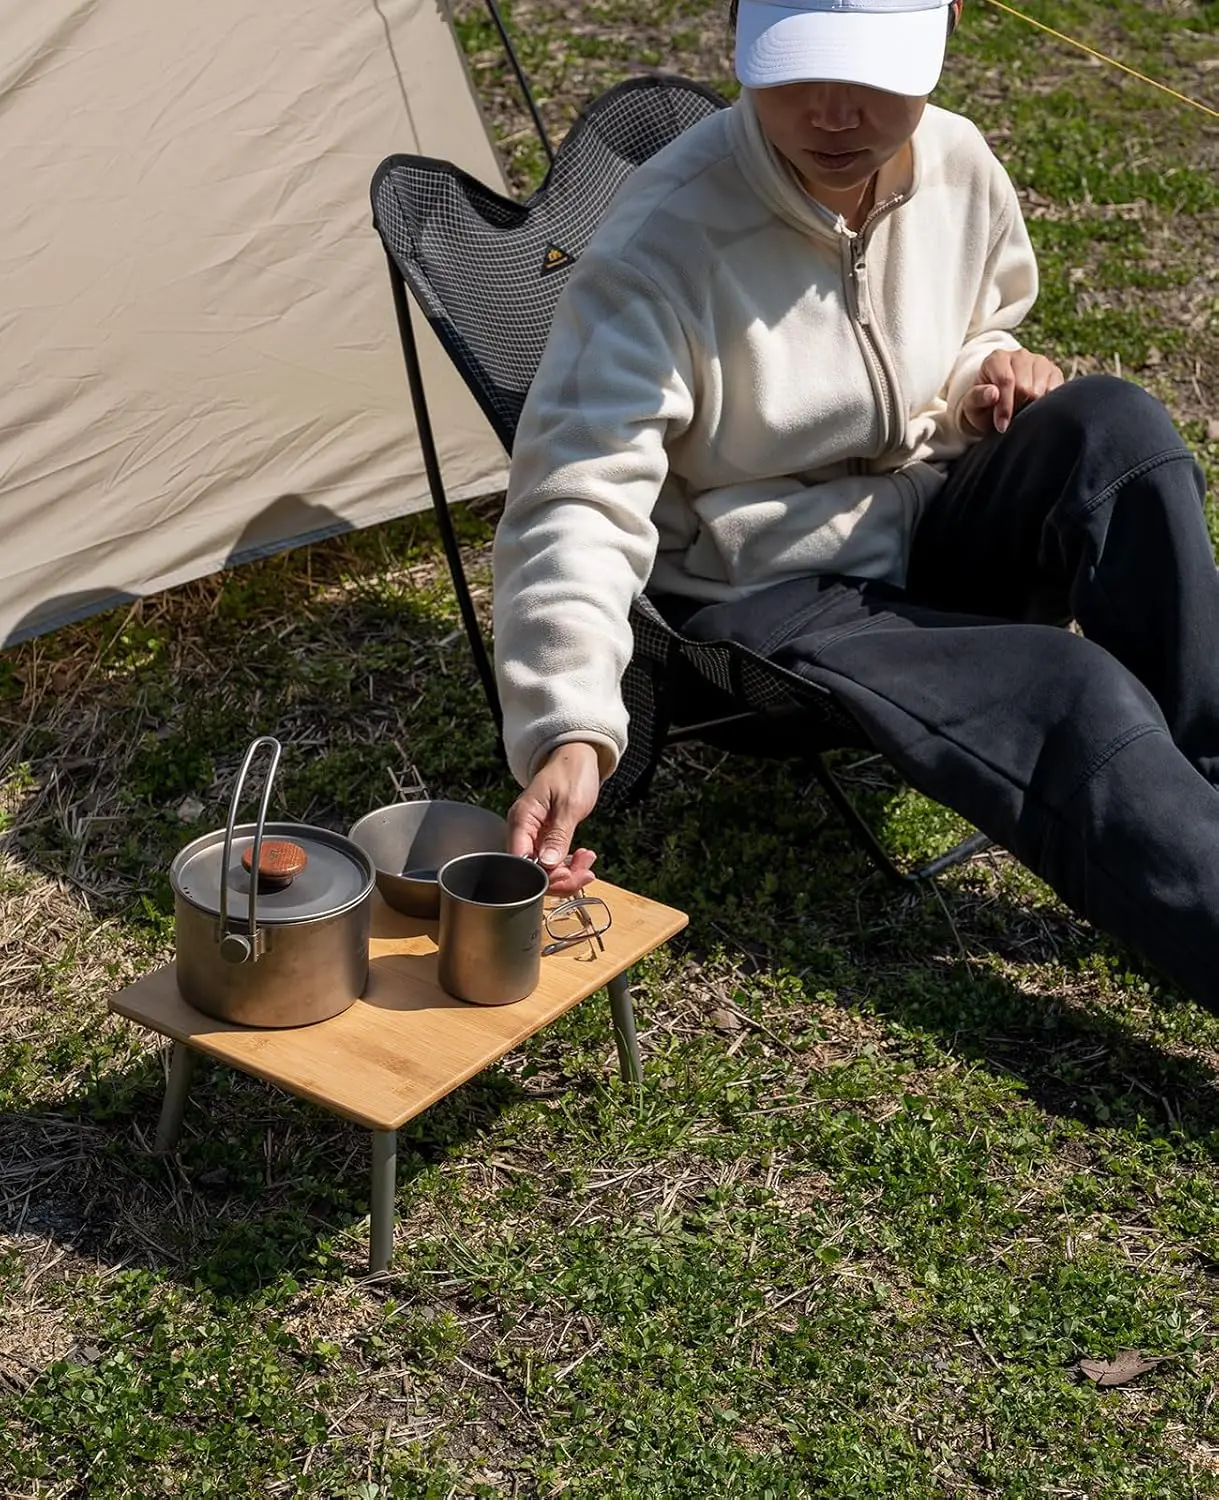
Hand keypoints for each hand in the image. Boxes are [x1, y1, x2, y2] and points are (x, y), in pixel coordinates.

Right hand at [507, 742, 600, 894]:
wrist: (576, 757)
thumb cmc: (571, 772)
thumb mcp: (569, 804)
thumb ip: (558, 836)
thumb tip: (547, 864)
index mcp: (521, 820)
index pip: (521, 862)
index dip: (544, 876)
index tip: (570, 876)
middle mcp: (522, 830)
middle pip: (532, 871)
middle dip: (560, 877)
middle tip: (587, 872)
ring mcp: (533, 834)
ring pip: (543, 869)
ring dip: (568, 872)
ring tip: (588, 860)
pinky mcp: (544, 836)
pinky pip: (551, 859)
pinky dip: (568, 863)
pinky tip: (583, 857)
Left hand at [961, 348, 1064, 435]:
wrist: (997, 407)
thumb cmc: (983, 406)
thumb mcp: (972, 406)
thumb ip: (977, 398)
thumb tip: (993, 393)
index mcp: (997, 359)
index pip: (1006, 380)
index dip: (1004, 406)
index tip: (1001, 426)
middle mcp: (1020, 355)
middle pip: (1025, 387)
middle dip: (1017, 408)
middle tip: (1010, 418)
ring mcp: (1039, 361)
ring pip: (1041, 390)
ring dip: (1031, 407)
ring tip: (1021, 411)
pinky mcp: (1054, 372)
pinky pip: (1056, 390)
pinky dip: (1046, 404)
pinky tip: (1035, 407)